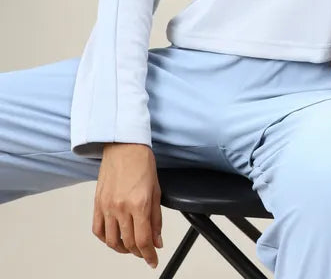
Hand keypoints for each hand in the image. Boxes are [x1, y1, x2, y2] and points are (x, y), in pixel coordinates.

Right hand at [92, 143, 162, 269]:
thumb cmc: (142, 162)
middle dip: (139, 252)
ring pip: (112, 241)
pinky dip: (106, 239)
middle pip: (129, 243)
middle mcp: (121, 208)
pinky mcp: (97, 203)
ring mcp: (107, 206)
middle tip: (145, 252)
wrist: (124, 145)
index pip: (143, 241)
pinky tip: (114, 237)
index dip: (149, 255)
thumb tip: (157, 241)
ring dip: (122, 249)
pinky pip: (98, 230)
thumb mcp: (156, 190)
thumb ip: (156, 218)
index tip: (153, 261)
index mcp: (139, 204)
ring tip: (130, 247)